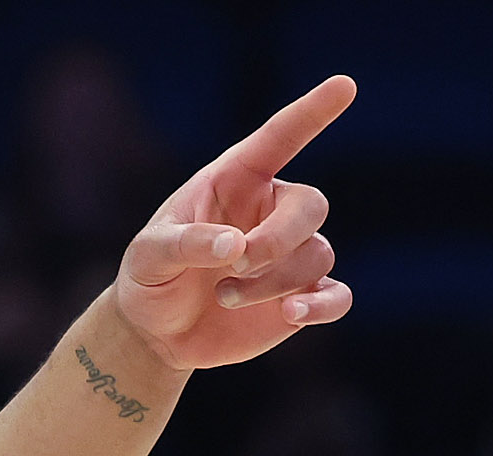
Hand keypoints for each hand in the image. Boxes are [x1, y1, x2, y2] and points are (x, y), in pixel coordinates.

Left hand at [111, 77, 355, 371]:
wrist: (156, 334)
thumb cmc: (150, 279)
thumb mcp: (148, 256)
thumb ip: (184, 244)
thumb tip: (234, 246)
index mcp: (236, 180)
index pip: (280, 138)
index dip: (312, 112)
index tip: (345, 85)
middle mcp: (270, 211)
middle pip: (310, 205)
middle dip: (278, 238)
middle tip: (238, 264)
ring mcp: (290, 256)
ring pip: (317, 255)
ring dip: (273, 281)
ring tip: (225, 296)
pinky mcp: (299, 299)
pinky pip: (336, 297)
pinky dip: (322, 305)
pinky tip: (293, 313)